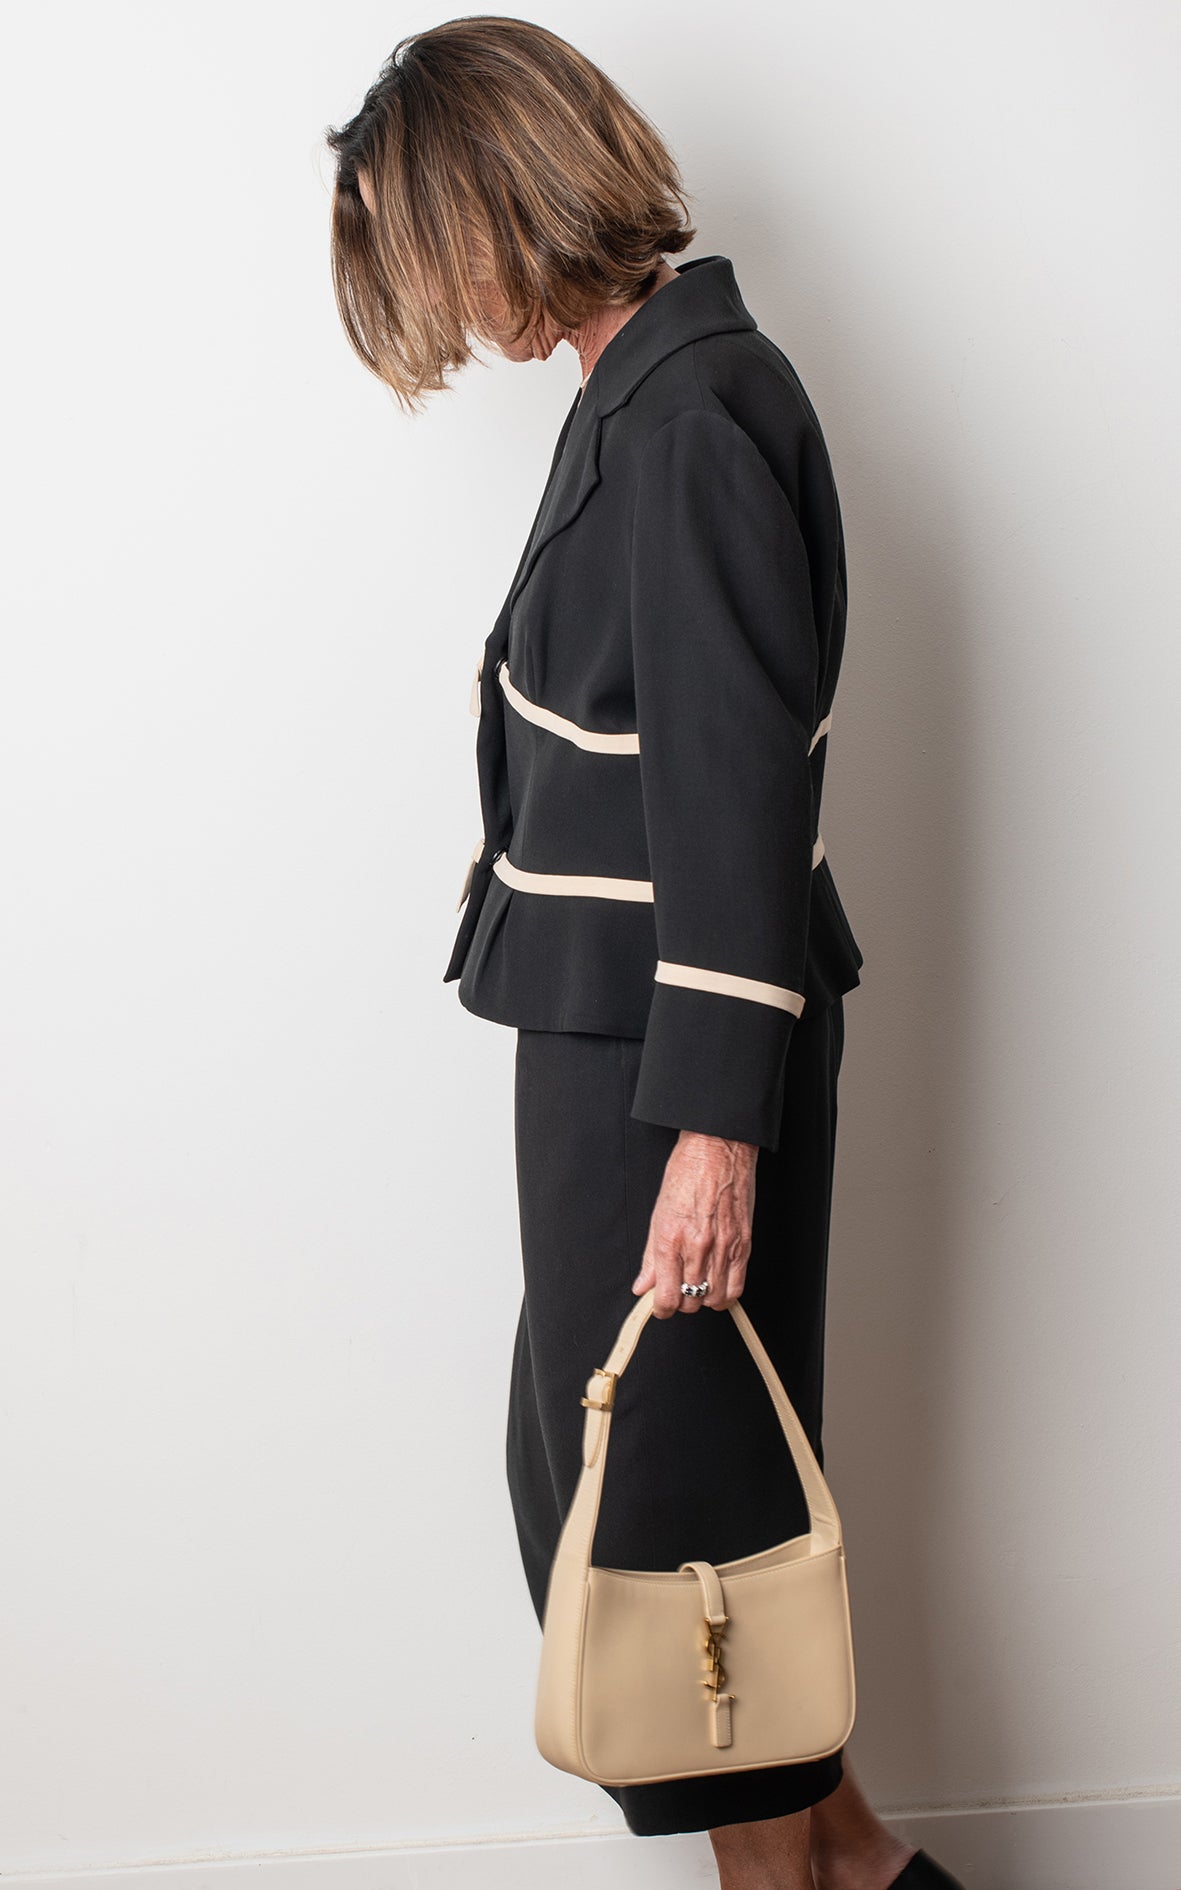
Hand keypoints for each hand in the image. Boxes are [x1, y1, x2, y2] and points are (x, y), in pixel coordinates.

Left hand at [631, 1131, 758, 1315]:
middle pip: (690, 1301)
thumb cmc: (687, 1172)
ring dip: (703, 1299)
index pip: (666, 1297)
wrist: (717, 1148)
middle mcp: (698, 1247)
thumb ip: (650, 1257)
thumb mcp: (658, 1214)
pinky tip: (717, 1286)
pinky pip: (737, 1286)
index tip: (659, 1305)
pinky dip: (726, 1294)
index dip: (661, 1308)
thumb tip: (643, 1285)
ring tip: (696, 1287)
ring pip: (714, 1299)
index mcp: (671, 1239)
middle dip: (681, 1302)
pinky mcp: (744, 1244)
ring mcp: (723, 1247)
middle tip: (676, 1290)